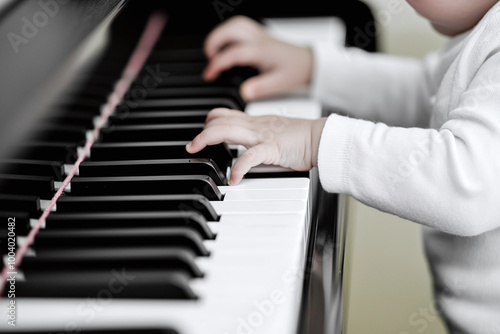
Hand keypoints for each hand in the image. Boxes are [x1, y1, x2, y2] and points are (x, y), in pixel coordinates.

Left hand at [186, 108, 326, 184]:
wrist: (321, 137)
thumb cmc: (301, 138)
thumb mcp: (273, 132)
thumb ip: (258, 138)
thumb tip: (246, 150)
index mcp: (255, 122)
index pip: (225, 115)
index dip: (209, 122)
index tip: (201, 135)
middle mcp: (254, 126)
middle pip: (220, 120)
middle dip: (201, 132)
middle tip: (191, 147)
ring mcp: (261, 135)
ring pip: (226, 131)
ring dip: (206, 140)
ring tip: (195, 151)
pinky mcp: (271, 148)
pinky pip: (250, 157)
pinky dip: (238, 168)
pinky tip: (233, 179)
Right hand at [203, 16, 313, 100]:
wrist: (307, 62)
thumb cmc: (294, 71)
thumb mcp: (279, 84)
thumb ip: (260, 88)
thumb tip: (244, 92)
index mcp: (261, 51)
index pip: (233, 53)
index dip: (218, 63)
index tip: (209, 74)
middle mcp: (258, 39)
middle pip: (231, 30)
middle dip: (214, 42)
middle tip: (208, 59)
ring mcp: (258, 34)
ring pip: (234, 24)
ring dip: (220, 35)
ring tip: (213, 51)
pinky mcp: (258, 35)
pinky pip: (239, 26)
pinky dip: (227, 33)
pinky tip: (225, 46)